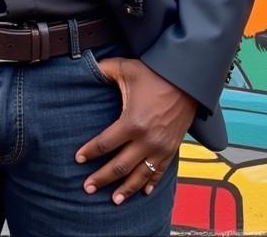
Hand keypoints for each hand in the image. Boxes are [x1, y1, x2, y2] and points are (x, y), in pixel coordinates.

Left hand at [74, 57, 194, 204]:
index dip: (90, 152)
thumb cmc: (155, 73)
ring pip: (140, 176)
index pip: (105, 143)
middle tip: (87, 187)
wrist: (188, 80)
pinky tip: (144, 193)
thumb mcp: (126, 68)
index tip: (78, 159)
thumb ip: (103, 69)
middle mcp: (146, 140)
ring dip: (125, 189)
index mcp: (132, 122)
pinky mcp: (172, 149)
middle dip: (101, 178)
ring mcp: (160, 147)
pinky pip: (160, 172)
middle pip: (119, 166)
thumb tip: (86, 65)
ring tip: (113, 200)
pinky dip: (151, 183)